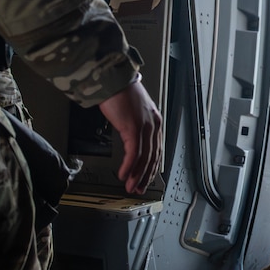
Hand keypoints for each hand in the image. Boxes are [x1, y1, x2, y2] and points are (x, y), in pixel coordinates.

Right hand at [98, 78, 162, 194]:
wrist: (112, 80)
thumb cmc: (119, 94)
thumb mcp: (132, 113)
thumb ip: (134, 127)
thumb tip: (130, 142)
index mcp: (155, 122)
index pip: (157, 150)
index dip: (151, 168)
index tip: (146, 179)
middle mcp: (154, 125)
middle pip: (153, 156)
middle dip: (146, 176)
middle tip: (139, 189)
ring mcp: (145, 126)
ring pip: (144, 158)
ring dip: (137, 175)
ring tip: (130, 186)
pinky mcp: (134, 127)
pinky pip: (134, 153)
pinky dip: (129, 166)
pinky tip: (123, 174)